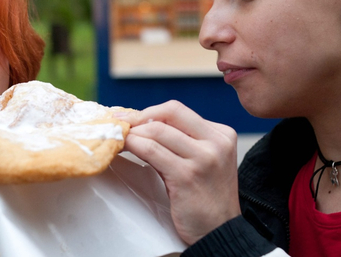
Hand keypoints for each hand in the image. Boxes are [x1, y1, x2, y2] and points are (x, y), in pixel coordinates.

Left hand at [117, 100, 240, 244]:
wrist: (219, 230)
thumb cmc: (205, 197)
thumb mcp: (201, 161)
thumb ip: (180, 141)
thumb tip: (141, 124)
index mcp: (221, 134)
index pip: (178, 110)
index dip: (149, 112)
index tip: (129, 118)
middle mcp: (216, 142)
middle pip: (169, 113)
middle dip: (138, 118)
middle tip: (119, 126)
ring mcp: (203, 158)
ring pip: (156, 130)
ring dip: (132, 133)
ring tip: (119, 141)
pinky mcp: (187, 176)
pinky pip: (151, 151)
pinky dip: (133, 146)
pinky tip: (124, 150)